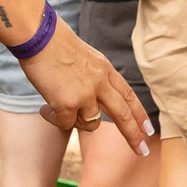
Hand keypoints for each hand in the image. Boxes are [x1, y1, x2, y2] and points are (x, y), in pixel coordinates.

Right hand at [18, 20, 152, 153]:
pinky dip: (54, 119)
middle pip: (123, 115)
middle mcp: (100, 83)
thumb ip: (93, 77)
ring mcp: (85, 94)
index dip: (139, 114)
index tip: (148, 129)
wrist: (38, 36)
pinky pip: (65, 124)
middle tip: (143, 150)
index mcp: (105, 69)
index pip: (128, 95)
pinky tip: (44, 109)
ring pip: (91, 124)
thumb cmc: (53, 43)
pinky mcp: (67, 103)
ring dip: (75, 121)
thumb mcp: (84, 58)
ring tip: (57, 108)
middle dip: (134, 135)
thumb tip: (92, 101)